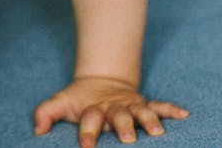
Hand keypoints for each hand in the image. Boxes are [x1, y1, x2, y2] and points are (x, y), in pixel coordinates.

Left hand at [33, 76, 188, 147]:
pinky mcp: (144, 104)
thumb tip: (37, 130)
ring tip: (157, 132)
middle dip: (123, 126)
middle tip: (127, 139)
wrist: (99, 80)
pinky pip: (159, 105)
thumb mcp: (60, 104)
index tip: (87, 146)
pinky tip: (184, 115)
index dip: (88, 132)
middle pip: (119, 116)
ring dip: (149, 120)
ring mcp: (131, 105)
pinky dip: (170, 109)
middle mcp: (114, 107)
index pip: (90, 119)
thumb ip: (45, 113)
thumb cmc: (79, 101)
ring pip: (142, 112)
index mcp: (94, 109)